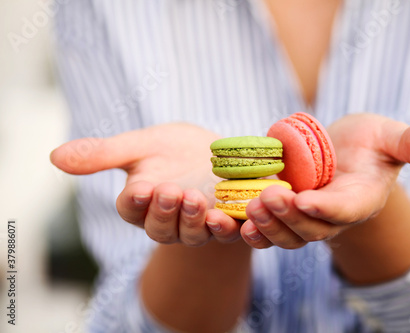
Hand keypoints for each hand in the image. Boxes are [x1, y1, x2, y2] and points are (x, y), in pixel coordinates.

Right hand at [50, 123, 234, 246]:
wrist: (215, 153)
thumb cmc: (172, 149)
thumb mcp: (140, 145)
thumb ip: (103, 154)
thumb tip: (55, 156)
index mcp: (142, 203)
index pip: (132, 209)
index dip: (136, 202)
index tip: (141, 188)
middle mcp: (167, 221)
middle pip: (159, 228)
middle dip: (164, 212)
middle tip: (170, 190)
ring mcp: (197, 225)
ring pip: (190, 235)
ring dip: (192, 221)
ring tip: (196, 199)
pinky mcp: (225, 224)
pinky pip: (225, 235)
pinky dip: (225, 230)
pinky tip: (224, 217)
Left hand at [229, 113, 409, 248]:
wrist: (343, 155)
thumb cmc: (368, 144)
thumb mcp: (387, 135)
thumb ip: (406, 141)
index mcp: (360, 199)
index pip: (346, 210)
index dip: (328, 208)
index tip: (308, 200)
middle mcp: (332, 217)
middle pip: (311, 229)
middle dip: (290, 217)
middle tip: (269, 197)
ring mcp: (305, 220)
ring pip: (286, 236)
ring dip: (267, 226)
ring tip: (249, 206)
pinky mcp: (283, 215)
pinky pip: (267, 229)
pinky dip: (250, 228)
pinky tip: (229, 218)